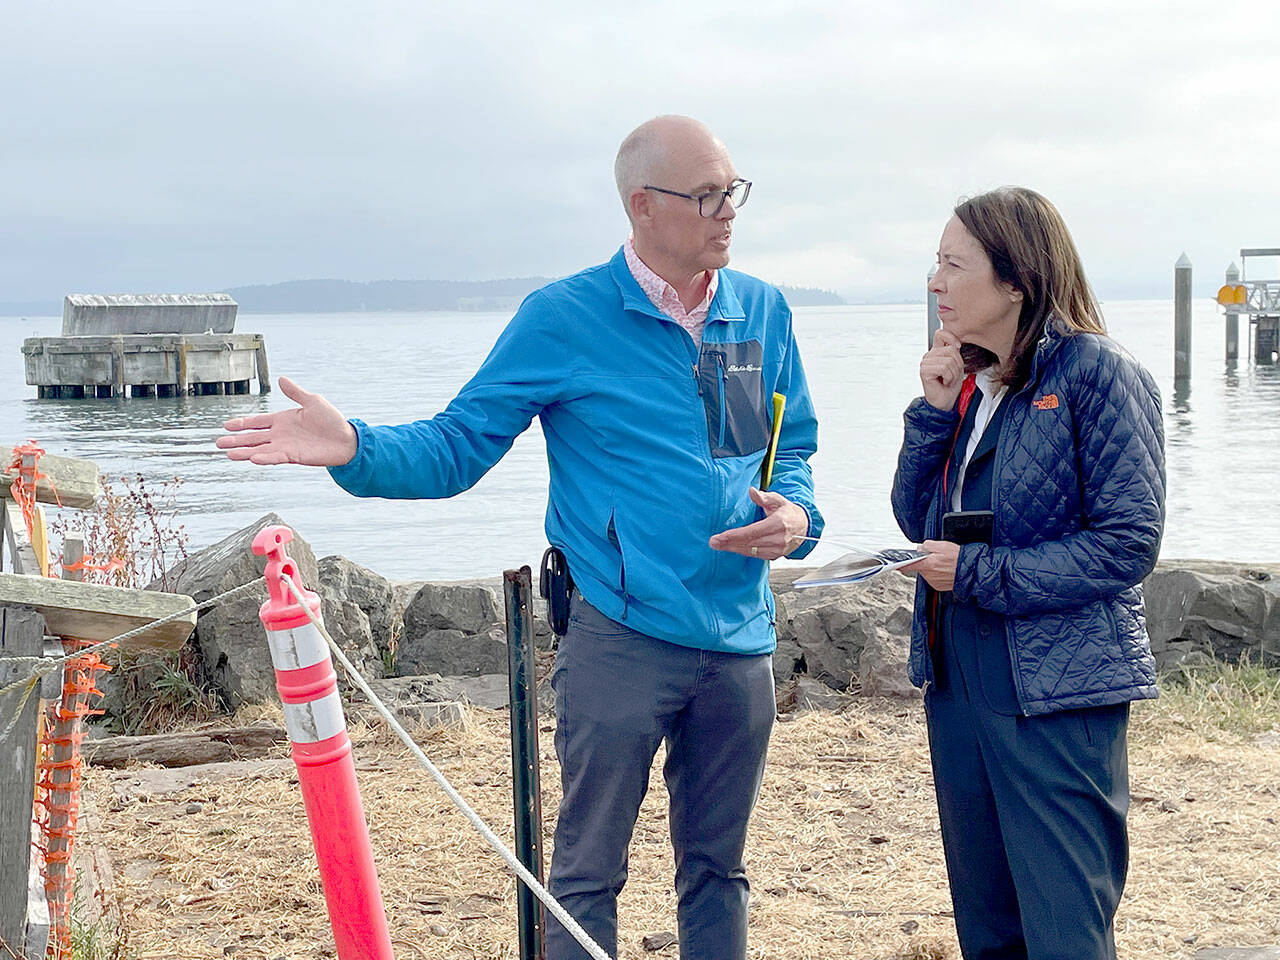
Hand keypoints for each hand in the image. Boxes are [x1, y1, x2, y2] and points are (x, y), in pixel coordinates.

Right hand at [215, 376, 357, 465]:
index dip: (242, 423)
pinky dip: (265, 458)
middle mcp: (281, 434)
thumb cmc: (332, 420)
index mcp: (283, 420)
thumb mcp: (313, 401)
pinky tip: (252, 458)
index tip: (226, 425)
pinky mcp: (294, 456)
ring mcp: (286, 446)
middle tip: (219, 443)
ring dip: (245, 451)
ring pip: (260, 449)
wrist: (346, 439)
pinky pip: (276, 457)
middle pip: (254, 437)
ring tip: (228, 454)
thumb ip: (295, 393)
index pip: (257, 422)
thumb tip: (281, 379)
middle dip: (236, 440)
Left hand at [708, 488, 807, 559]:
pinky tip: (732, 548)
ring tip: (719, 545)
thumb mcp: (778, 500)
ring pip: (751, 552)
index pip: (753, 532)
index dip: (735, 536)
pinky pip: (756, 555)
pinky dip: (743, 551)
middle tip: (713, 542)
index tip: (720, 537)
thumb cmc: (788, 512)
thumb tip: (752, 491)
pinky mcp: (776, 556)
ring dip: (734, 549)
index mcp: (779, 524)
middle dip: (729, 544)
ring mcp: (778, 550)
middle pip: (749, 544)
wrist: (803, 526)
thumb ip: (764, 497)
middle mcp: (779, 539)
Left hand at [899, 540, 959, 590]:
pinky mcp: (938, 587)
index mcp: (928, 564)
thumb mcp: (942, 545)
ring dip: (931, 568)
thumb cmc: (959, 558)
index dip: (900, 564)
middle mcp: (929, 575)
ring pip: (926, 573)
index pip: (907, 565)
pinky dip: (937, 574)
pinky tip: (946, 570)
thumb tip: (920, 548)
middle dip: (924, 562)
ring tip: (943, 564)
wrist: (972, 571)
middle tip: (935, 557)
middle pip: (919, 568)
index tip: (896, 563)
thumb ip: (927, 545)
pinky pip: (933, 579)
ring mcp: (933, 582)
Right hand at [920, 329, 964, 410]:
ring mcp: (925, 363)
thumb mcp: (956, 365)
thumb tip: (955, 345)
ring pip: (949, 360)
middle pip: (951, 350)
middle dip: (957, 365)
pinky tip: (944, 382)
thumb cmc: (950, 385)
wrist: (945, 401)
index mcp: (936, 352)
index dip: (951, 337)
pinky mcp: (924, 371)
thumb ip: (954, 353)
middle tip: (952, 375)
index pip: (940, 333)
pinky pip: (944, 368)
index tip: (958, 347)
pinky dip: (949, 377)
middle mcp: (929, 356)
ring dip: (953, 373)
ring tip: (948, 380)